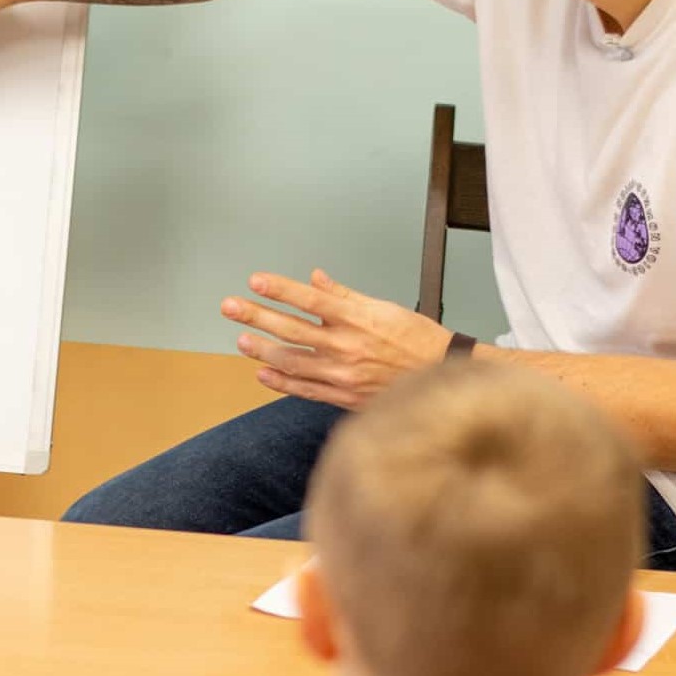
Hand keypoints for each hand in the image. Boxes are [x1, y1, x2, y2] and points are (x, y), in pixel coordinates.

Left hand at [220, 269, 451, 408]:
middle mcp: (347, 346)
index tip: (256, 280)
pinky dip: (282, 382)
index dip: (280, 289)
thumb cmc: (418, 339)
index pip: (309, 299)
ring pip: (293, 361)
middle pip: (292, 329)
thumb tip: (315, 279)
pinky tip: (263, 373)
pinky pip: (306, 390)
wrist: (444, 376)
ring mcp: (344, 374)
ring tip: (242, 340)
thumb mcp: (384, 307)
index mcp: (357, 319)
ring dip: (263, 350)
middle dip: (257, 316)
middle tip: (231, 307)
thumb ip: (345, 295)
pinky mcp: (345, 397)